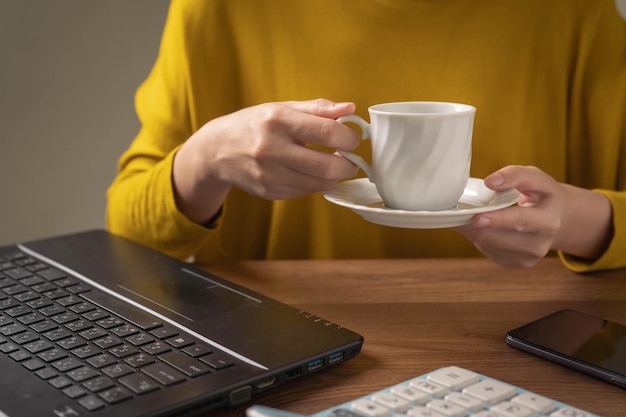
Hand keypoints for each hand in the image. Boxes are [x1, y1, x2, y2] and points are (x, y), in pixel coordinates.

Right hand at [173, 99, 359, 223]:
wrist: (217, 151)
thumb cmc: (254, 125)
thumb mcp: (282, 108)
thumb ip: (318, 109)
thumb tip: (351, 109)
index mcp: (278, 121)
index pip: (328, 132)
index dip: (349, 138)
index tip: (352, 138)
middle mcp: (272, 149)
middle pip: (328, 166)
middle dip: (348, 164)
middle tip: (349, 158)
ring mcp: (270, 175)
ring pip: (320, 184)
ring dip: (334, 175)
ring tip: (331, 163)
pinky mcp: (270, 192)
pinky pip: (307, 191)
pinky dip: (316, 183)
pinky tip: (309, 171)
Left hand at [456, 165, 612, 267]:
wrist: (557, 220)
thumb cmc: (543, 196)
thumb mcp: (535, 178)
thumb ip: (515, 175)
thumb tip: (491, 182)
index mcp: (549, 222)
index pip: (520, 221)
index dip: (497, 220)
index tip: (476, 217)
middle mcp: (538, 245)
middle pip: (498, 238)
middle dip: (474, 225)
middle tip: (457, 213)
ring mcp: (525, 258)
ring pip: (487, 245)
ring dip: (472, 229)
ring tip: (468, 214)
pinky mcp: (511, 263)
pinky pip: (486, 249)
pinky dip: (477, 236)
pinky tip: (482, 225)